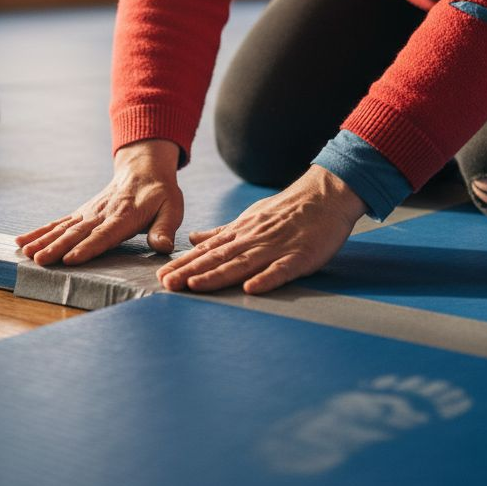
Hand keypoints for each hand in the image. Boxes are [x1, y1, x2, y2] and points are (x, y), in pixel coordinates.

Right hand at [15, 139, 182, 265]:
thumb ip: (164, 228)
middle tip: (41, 260)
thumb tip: (162, 246)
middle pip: (77, 232)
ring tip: (27, 253)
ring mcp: (88, 213)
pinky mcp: (80, 213)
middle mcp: (102, 214)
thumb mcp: (171, 208)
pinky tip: (22, 241)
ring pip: (63, 228)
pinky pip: (57, 223)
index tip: (72, 258)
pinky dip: (39, 232)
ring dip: (44, 240)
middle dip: (58, 247)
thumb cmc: (160, 193)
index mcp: (125, 216)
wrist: (143, 169)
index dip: (88, 247)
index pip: (104, 234)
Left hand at [157, 165, 366, 294]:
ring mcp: (276, 249)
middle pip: (218, 259)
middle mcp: (253, 241)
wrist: (324, 196)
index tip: (161, 276)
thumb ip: (222, 232)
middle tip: (167, 284)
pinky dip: (267, 279)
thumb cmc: (287, 210)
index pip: (207, 251)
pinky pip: (281, 270)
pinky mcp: (299, 257)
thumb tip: (193, 239)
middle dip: (191, 272)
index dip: (184, 264)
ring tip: (194, 286)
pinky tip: (251, 289)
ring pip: (242, 264)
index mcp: (241, 234)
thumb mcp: (250, 218)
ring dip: (218, 276)